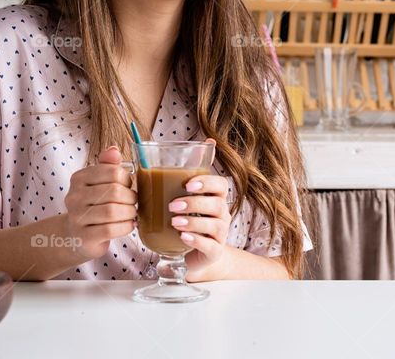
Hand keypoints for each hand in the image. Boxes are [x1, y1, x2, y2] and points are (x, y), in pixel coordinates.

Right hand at [61, 146, 136, 261]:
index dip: (127, 179)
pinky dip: (126, 226)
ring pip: (113, 211)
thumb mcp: (98, 182)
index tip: (128, 186)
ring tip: (132, 213)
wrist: (75, 236)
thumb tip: (114, 149)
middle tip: (133, 202)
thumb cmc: (93, 205)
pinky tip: (129, 225)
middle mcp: (74, 196)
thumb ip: (108, 165)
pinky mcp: (84, 237)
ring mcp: (77, 218)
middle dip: (131, 197)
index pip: (112, 172)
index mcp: (79, 178)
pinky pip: (110, 229)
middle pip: (114, 192)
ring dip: (130, 212)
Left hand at [168, 140, 232, 278]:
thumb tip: (199, 142)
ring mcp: (220, 234)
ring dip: (193, 221)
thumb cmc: (188, 220)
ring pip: (215, 225)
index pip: (221, 185)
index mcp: (216, 198)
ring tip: (174, 222)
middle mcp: (222, 214)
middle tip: (172, 205)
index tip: (187, 184)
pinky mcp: (214, 251)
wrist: (194, 253)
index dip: (207, 183)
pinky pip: (210, 245)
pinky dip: (196, 240)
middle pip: (217, 204)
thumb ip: (183, 175)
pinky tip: (182, 236)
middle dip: (194, 203)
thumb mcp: (184, 197)